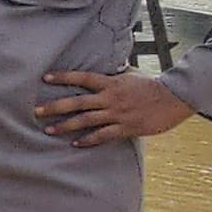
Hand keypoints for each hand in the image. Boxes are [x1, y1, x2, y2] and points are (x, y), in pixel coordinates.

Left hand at [36, 70, 194, 146]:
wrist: (175, 98)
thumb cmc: (153, 85)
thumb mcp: (132, 75)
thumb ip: (116, 74)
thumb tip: (109, 68)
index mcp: (111, 83)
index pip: (83, 77)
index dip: (64, 77)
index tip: (45, 77)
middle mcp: (110, 98)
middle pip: (77, 102)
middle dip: (55, 107)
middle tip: (36, 111)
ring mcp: (117, 114)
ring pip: (86, 120)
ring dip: (66, 126)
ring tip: (49, 130)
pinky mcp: (126, 128)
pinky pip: (103, 135)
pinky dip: (88, 140)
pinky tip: (75, 143)